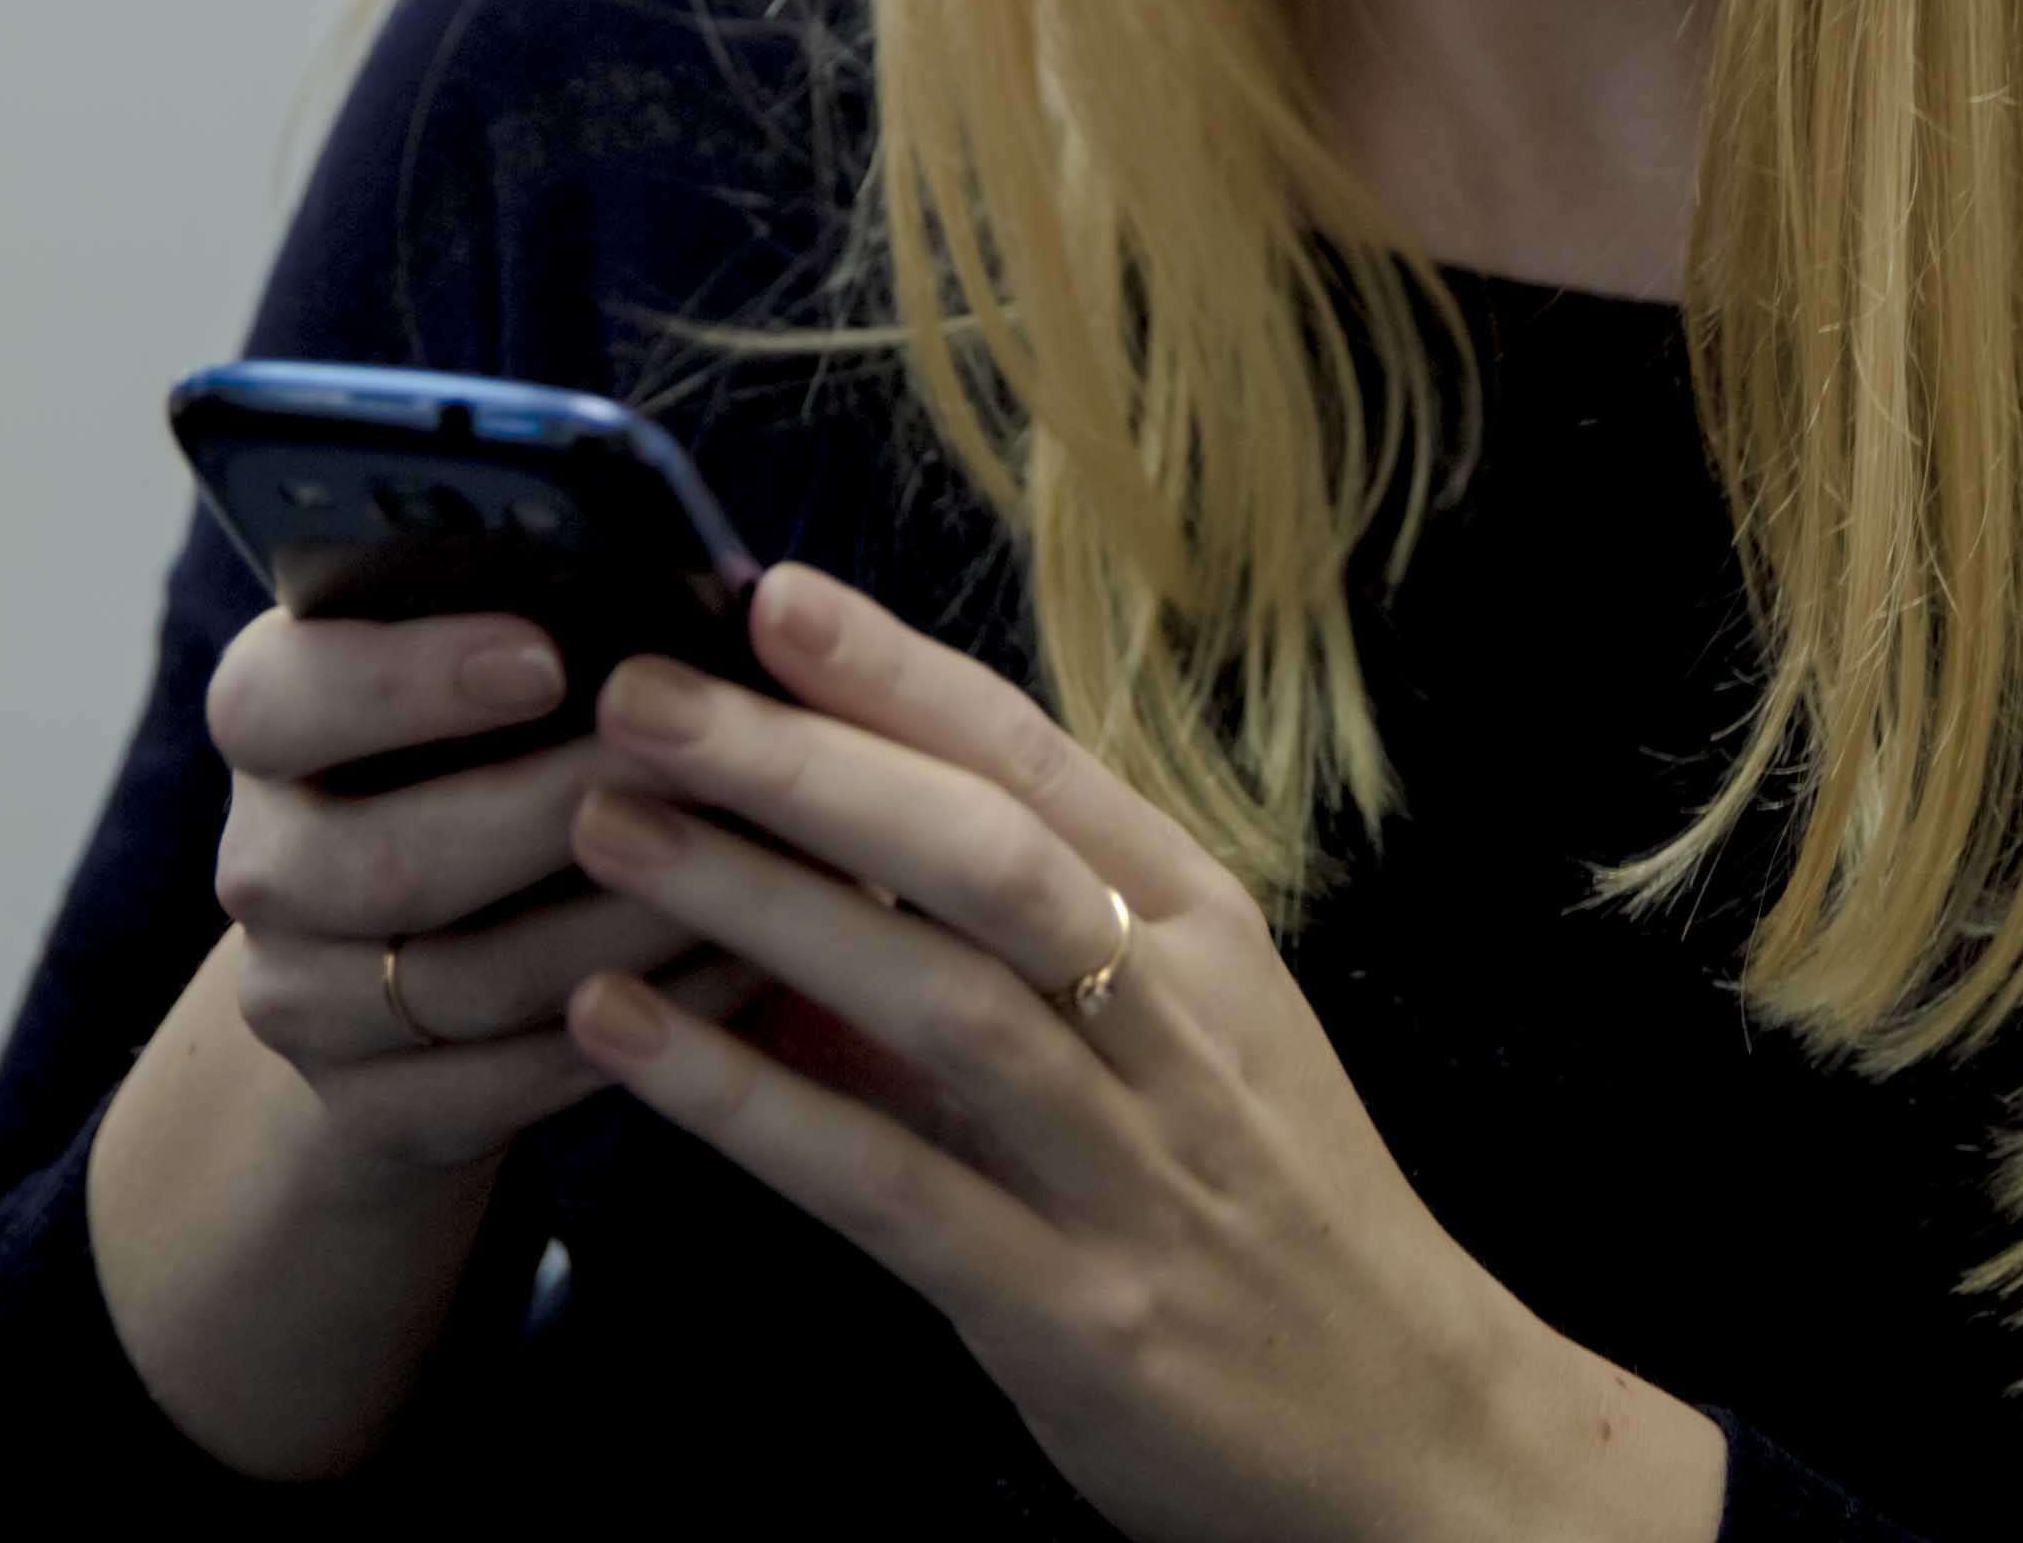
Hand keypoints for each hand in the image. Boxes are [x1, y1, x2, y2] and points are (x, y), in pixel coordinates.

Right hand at [197, 605, 773, 1181]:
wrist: (404, 948)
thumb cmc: (482, 748)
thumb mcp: (479, 669)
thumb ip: (542, 624)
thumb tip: (689, 590)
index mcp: (267, 721)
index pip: (279, 699)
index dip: (407, 682)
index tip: (548, 658)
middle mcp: (263, 865)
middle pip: (385, 862)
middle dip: (553, 812)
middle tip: (692, 765)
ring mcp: (300, 1001)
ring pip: (468, 982)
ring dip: (624, 924)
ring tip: (753, 864)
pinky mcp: (370, 1108)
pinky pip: (511, 1082)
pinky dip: (639, 1021)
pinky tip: (746, 963)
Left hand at [557, 564, 1725, 1542]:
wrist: (1411, 1427)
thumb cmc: (1271, 1208)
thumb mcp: (1182, 1040)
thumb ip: (1010, 952)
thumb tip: (808, 854)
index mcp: (1203, 930)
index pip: (1041, 765)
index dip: (901, 675)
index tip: (771, 595)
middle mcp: (1173, 1025)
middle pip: (986, 855)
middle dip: (810, 761)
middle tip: (645, 694)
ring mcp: (1127, 1169)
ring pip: (939, 1000)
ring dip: (760, 903)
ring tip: (611, 828)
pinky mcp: (1070, 1311)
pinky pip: (890, 1187)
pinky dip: (752, 1105)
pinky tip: (630, 1037)